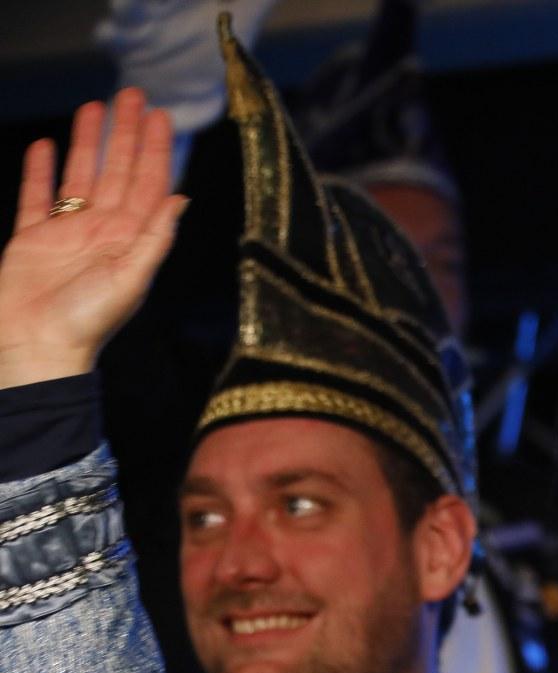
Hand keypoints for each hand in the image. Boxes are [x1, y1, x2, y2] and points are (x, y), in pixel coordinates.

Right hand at [0, 88, 184, 388]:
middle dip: (126, 133)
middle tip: (132, 94)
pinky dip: (39, 172)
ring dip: (87, 142)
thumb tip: (181, 198)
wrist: (38, 346)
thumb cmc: (89, 321)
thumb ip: (156, 237)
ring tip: (93, 107)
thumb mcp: (132, 278)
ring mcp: (67, 233)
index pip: (148, 183)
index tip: (162, 115)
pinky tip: (44, 145)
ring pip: (80, 175)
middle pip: (118, 171)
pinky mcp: (31, 240)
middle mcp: (103, 231)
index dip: (156, 149)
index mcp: (130, 239)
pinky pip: (35, 197)